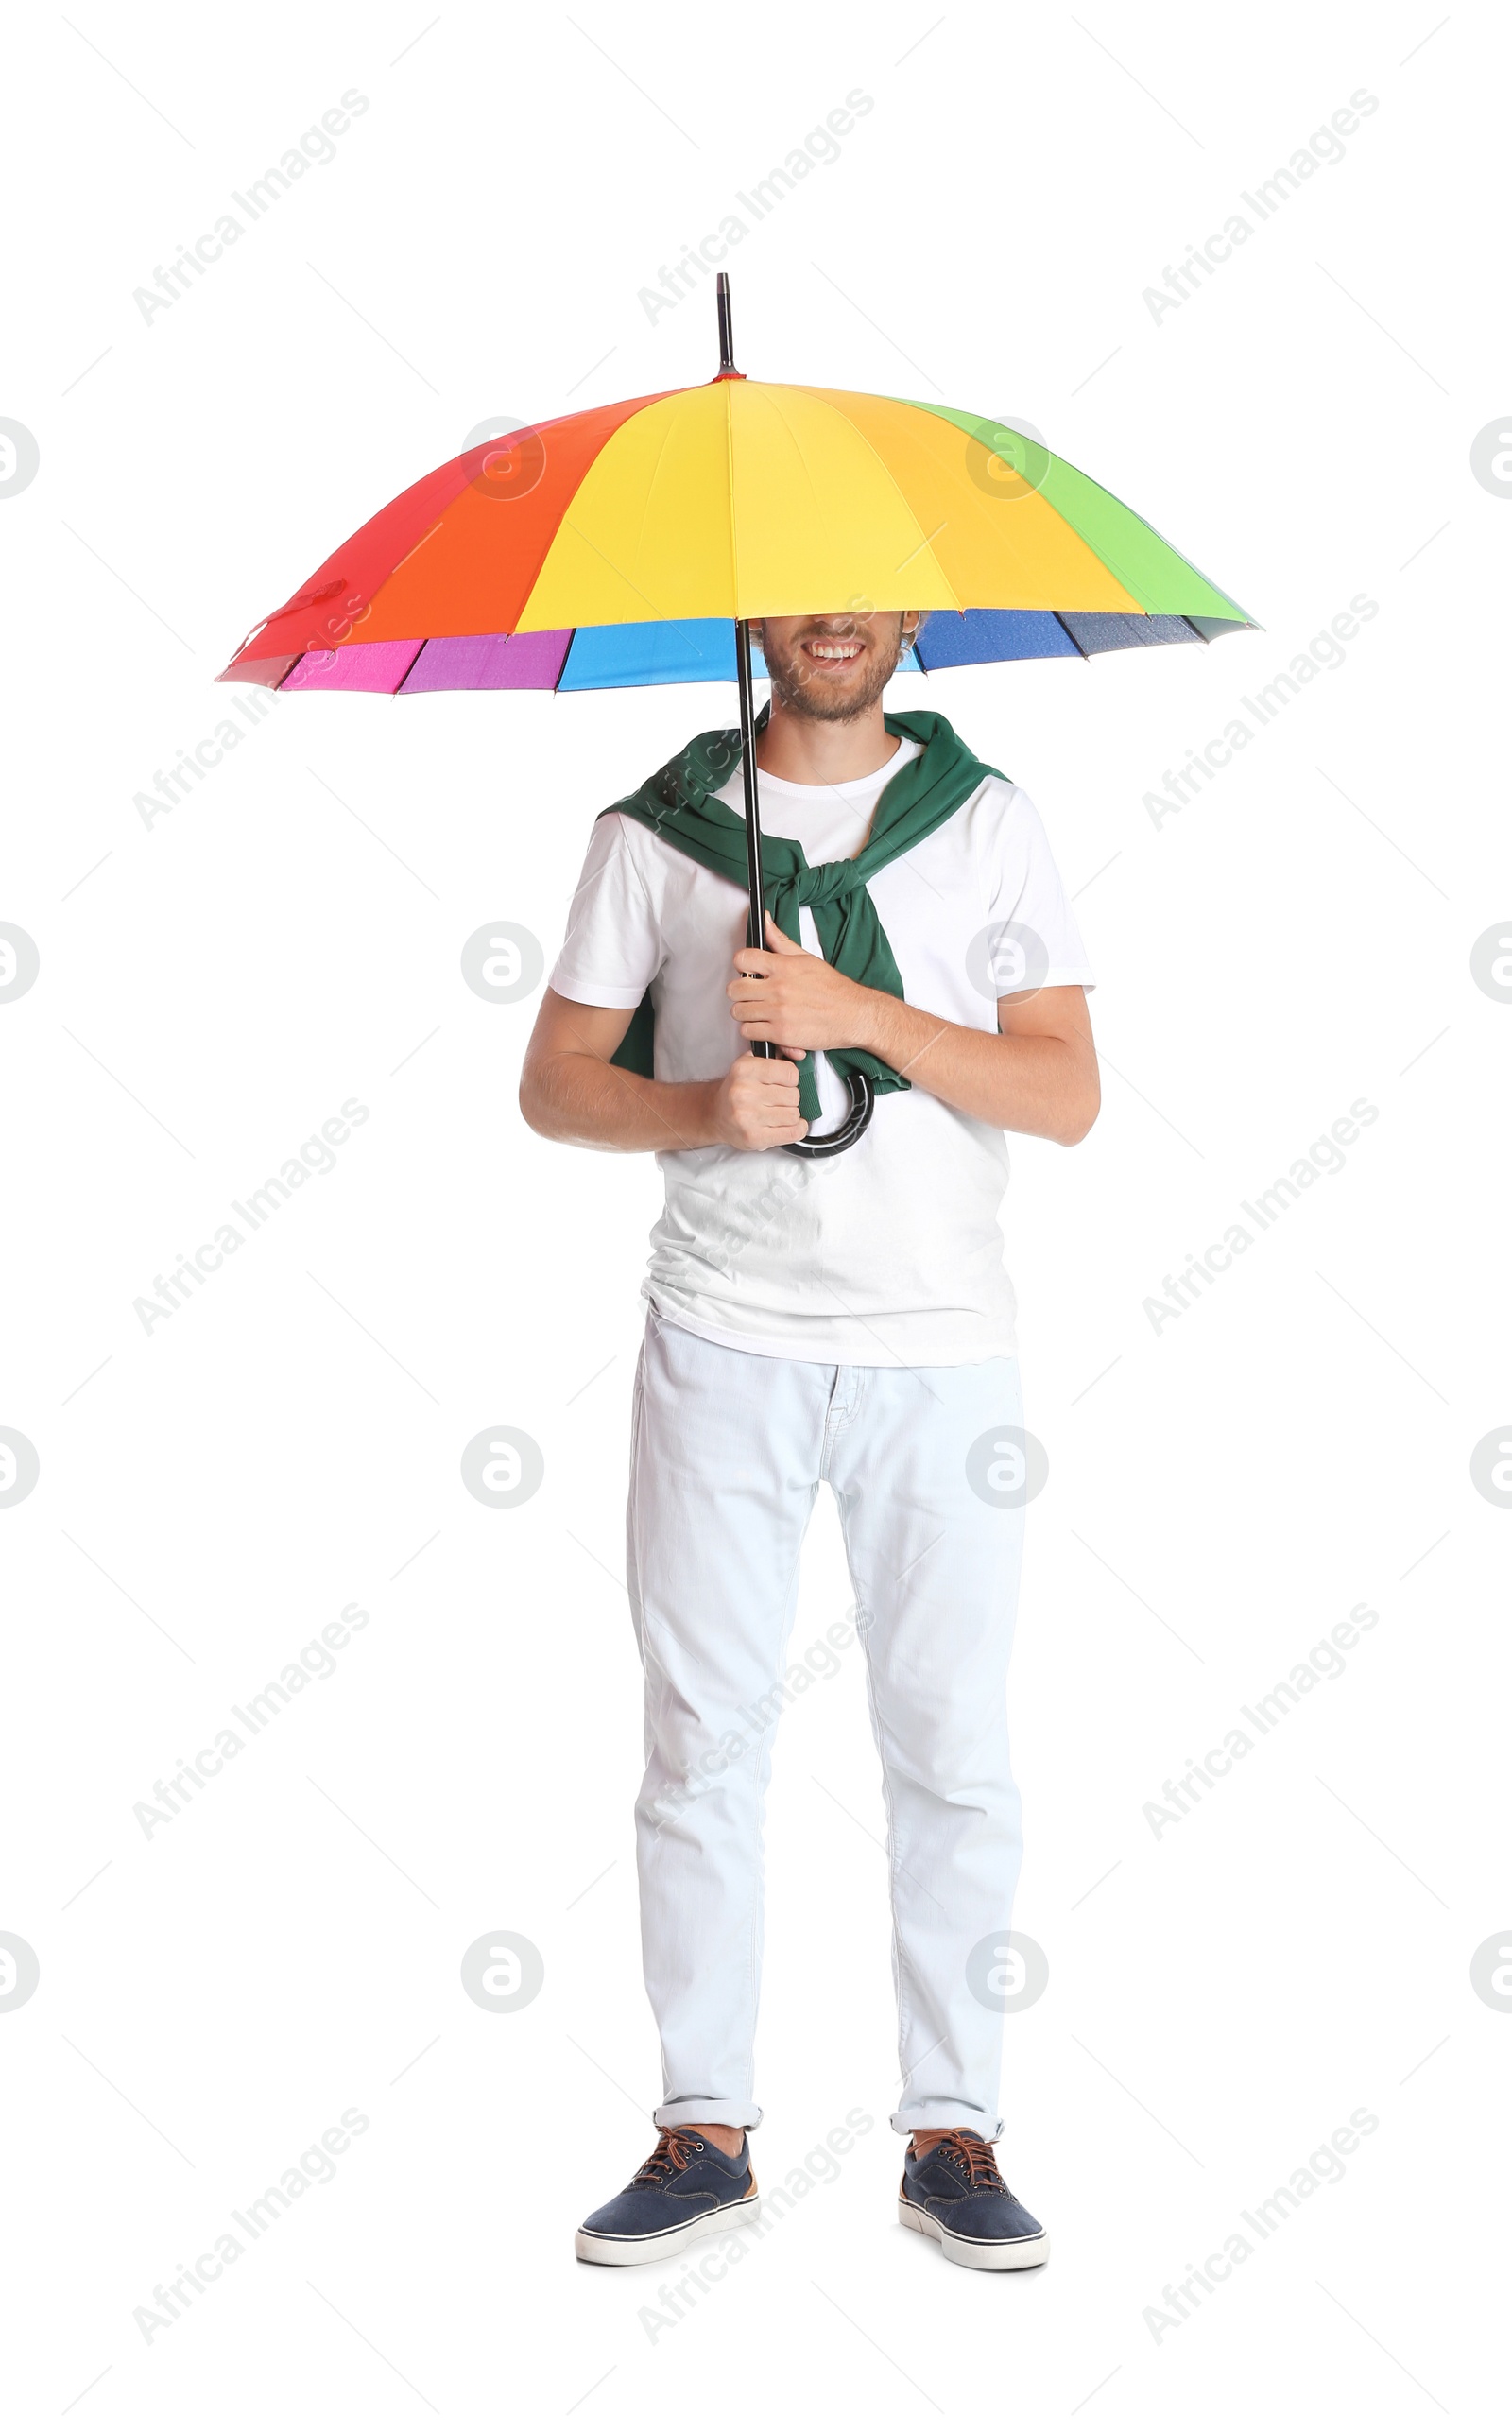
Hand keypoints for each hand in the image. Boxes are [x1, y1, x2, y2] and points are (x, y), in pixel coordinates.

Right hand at [708, 1047, 808, 1149]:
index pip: (791, 1073)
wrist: (715, 1114)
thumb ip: (776, 1054)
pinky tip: (786, 1125)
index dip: (791, 1079)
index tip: (783, 1082)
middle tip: (777, 1099)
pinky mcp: (754, 1137)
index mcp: (745, 1069)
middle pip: (794, 1095)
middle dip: (790, 1098)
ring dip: (790, 1115)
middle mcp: (744, 1092)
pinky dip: (796, 1130)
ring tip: (777, 1112)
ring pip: (794, 1115)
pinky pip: (793, 1133)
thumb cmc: (737, 1089)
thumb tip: (801, 1054)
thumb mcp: (751, 1062)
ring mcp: (748, 1117)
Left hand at [728, 914, 874, 1057]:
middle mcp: (779, 988)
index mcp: (784, 967)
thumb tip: (765, 920)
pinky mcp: (781, 1033)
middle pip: (735, 989)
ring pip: (739, 1012)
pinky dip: (754, 1031)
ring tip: (759, 1012)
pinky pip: (749, 1032)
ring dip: (746, 1013)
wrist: (854, 1015)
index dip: (741, 965)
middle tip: (750, 994)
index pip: (743, 959)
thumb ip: (779, 940)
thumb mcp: (806, 958)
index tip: (747, 971)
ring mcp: (779, 1012)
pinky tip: (765, 1026)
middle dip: (740, 992)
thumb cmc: (833, 989)